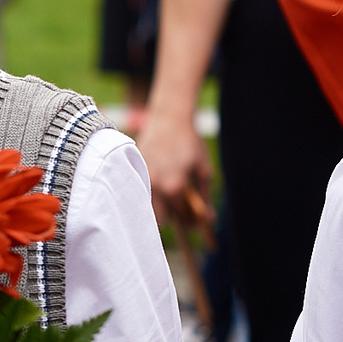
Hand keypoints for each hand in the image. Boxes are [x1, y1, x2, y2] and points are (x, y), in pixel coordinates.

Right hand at [134, 97, 212, 226]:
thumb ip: (204, 196)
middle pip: (160, 220)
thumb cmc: (190, 143)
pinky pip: (139, 191)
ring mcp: (142, 178)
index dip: (190, 222)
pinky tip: (155, 185)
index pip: (181, 217)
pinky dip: (146, 194)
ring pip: (146, 207)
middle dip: (171, 219)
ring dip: (157, 208)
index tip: (194, 222)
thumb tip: (208, 218)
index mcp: (175, 186)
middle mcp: (155, 185)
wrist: (169, 119)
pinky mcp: (134, 170)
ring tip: (166, 199)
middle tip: (179, 212)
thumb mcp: (203, 169)